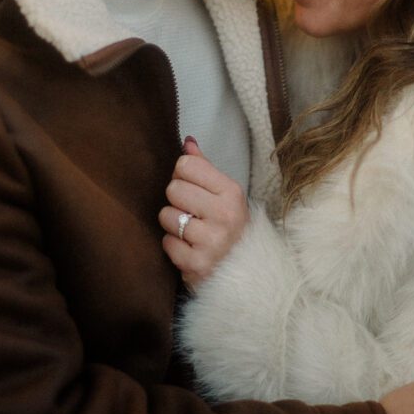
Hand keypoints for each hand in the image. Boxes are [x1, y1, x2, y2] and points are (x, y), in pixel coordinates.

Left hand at [160, 137, 249, 288]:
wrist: (246, 271)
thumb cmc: (230, 226)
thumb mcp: (225, 194)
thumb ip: (204, 167)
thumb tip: (187, 141)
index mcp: (232, 192)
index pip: (187, 165)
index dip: (183, 175)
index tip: (193, 188)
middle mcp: (225, 215)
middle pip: (174, 188)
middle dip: (178, 200)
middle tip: (192, 212)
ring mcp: (212, 241)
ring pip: (166, 215)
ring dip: (173, 224)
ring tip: (191, 232)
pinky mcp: (197, 264)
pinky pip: (166, 242)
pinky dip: (174, 246)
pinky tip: (190, 248)